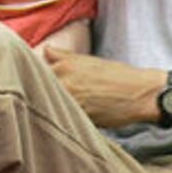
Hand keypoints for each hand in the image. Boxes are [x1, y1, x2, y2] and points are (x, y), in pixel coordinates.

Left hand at [42, 47, 161, 127]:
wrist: (143, 93)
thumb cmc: (118, 75)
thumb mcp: (89, 61)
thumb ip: (63, 57)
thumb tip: (45, 50)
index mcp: (64, 66)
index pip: (35, 74)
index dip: (32, 80)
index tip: (29, 85)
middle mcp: (65, 82)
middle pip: (39, 91)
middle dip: (38, 97)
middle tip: (39, 101)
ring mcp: (73, 101)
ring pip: (51, 107)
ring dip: (50, 110)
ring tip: (52, 113)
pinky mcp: (82, 118)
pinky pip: (65, 121)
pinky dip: (64, 121)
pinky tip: (67, 121)